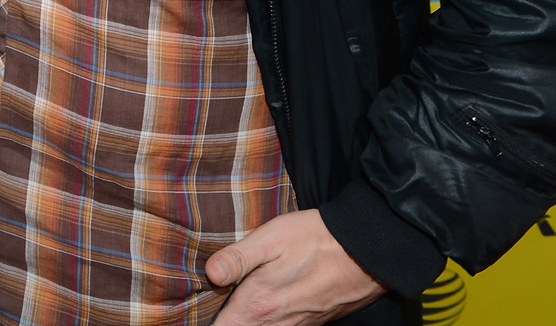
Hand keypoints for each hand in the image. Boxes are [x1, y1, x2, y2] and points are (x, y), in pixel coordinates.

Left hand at [207, 210, 385, 324]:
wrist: (365, 252)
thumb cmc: (315, 240)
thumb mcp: (270, 239)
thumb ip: (237, 259)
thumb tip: (209, 274)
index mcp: (259, 304)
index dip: (204, 323)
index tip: (190, 316)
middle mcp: (276, 323)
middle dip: (222, 322)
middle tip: (207, 308)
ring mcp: (295, 325)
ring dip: (242, 323)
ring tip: (227, 309)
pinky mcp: (309, 323)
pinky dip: (262, 323)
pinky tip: (257, 309)